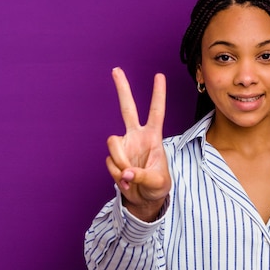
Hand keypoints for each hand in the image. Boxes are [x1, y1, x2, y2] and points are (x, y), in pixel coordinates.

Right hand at [106, 68, 170, 220]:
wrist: (145, 199)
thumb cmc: (158, 187)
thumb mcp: (158, 183)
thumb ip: (142, 176)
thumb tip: (126, 172)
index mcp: (153, 137)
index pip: (156, 112)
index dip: (158, 95)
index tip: (159, 75)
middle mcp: (136, 136)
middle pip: (127, 108)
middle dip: (122, 89)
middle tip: (116, 69)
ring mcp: (123, 146)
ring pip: (112, 143)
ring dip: (120, 161)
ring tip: (131, 176)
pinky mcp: (113, 158)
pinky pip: (110, 163)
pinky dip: (117, 175)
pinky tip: (127, 180)